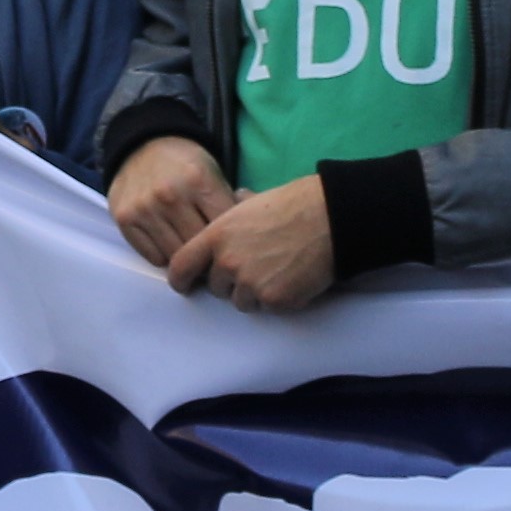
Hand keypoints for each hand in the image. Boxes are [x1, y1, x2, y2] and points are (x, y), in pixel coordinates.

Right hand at [109, 133, 230, 268]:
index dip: (230, 240)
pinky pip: (153, 257)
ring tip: (192, 252)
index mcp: (198, 180)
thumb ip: (226, 205)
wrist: (142, 145)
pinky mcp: (125, 220)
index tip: (231, 245)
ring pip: (176, 256)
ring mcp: (144, 208)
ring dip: (186, 258)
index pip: (222, 227)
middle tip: (213, 254)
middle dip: (208, 253)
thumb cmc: (184, 164)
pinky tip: (170, 244)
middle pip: (199, 245)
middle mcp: (170, 195)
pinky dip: (165, 256)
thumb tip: (240, 242)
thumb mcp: (213, 173)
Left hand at [168, 176, 340, 312]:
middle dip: (231, 282)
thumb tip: (232, 201)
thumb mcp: (251, 202)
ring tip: (277, 269)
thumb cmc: (293, 205)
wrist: (329, 218)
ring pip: (242, 301)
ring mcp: (251, 284)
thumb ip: (232, 213)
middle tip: (256, 265)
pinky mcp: (274, 300)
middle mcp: (228, 263)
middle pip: (216, 288)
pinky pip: (268, 308)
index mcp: (217, 236)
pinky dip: (278, 298)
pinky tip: (292, 277)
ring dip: (254, 293)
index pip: (181, 266)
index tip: (186, 285)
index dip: (181, 279)